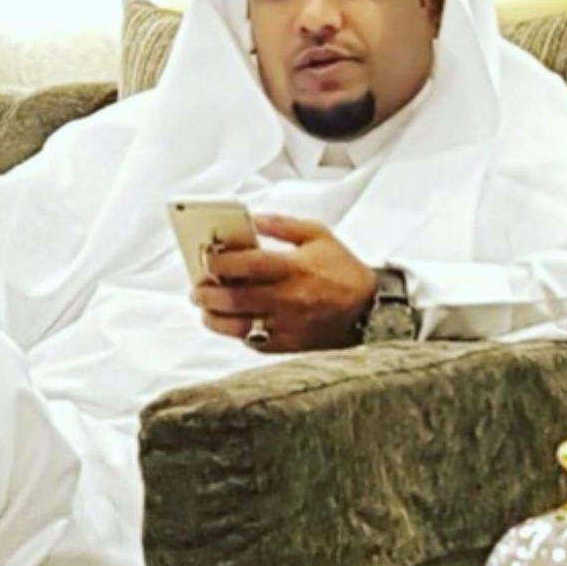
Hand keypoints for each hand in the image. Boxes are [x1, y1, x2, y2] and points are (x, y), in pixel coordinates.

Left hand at [193, 215, 376, 351]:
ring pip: (238, 326)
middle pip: (235, 299)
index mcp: (294, 268)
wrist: (369, 309)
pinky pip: (255, 342)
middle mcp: (288, 298)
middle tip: (197, 288)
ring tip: (206, 310)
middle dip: (207, 293)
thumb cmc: (343, 270)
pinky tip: (233, 323)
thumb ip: (282, 225)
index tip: (205, 258)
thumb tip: (251, 221)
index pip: (247, 265)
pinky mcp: (289, 344)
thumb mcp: (318, 235)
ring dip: (215, 318)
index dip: (220, 262)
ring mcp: (288, 325)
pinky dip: (239, 333)